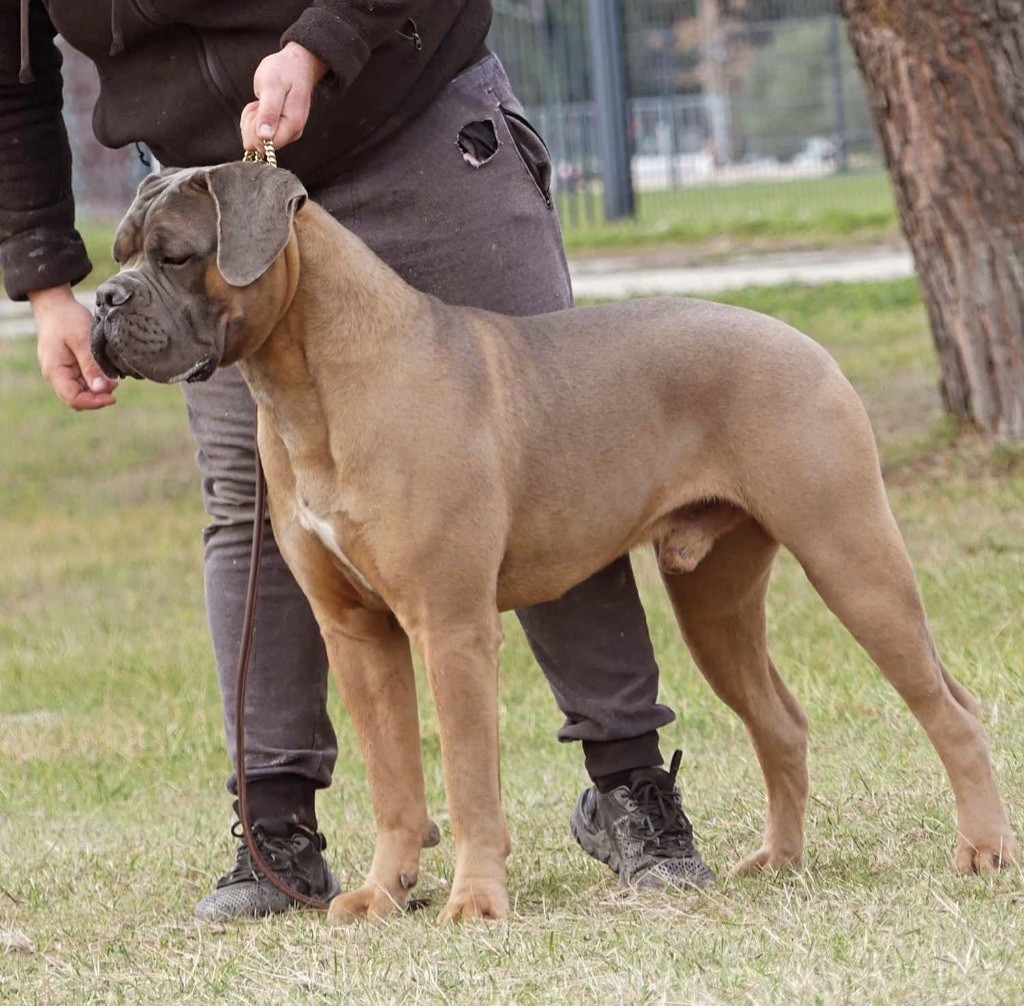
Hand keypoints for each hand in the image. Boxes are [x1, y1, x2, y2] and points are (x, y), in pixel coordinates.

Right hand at [30, 286, 116, 410]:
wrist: (56, 305)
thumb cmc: (67, 319)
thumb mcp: (82, 340)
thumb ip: (90, 365)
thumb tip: (101, 389)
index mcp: (55, 371)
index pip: (73, 399)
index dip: (94, 402)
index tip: (113, 397)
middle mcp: (56, 375)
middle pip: (77, 399)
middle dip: (97, 396)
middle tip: (115, 383)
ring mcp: (62, 372)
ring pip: (81, 391)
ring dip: (98, 389)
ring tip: (112, 377)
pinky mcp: (69, 367)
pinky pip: (82, 382)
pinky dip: (95, 380)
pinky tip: (106, 372)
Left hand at [241, 42, 327, 151]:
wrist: (297, 65)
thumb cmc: (284, 71)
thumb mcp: (272, 86)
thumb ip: (269, 113)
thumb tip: (265, 137)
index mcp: (292, 125)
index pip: (265, 145)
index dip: (254, 129)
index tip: (258, 108)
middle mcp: (292, 133)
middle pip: (260, 144)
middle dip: (251, 123)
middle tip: (259, 102)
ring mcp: (287, 133)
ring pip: (258, 138)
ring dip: (252, 119)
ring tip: (261, 101)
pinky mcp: (281, 130)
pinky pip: (260, 132)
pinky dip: (254, 118)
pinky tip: (262, 104)